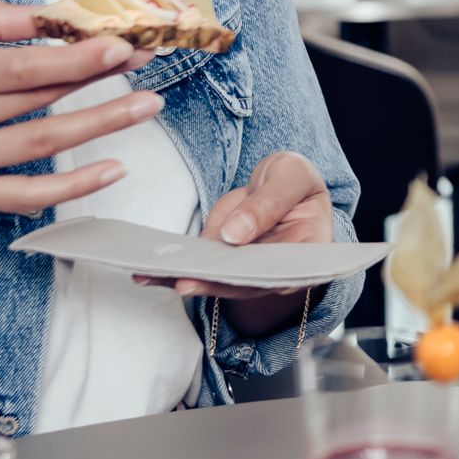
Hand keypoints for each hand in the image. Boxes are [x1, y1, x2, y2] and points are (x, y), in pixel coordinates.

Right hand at [0, 2, 161, 232]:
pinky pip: (28, 194)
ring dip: (102, 125)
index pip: (16, 66)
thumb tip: (45, 12)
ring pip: (42, 146)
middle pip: (36, 101)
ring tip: (147, 105)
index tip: (118, 42)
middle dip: (99, 79)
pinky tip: (114, 167)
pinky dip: (74, 185)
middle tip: (148, 60)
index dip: (72, 55)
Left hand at [147, 152, 338, 332]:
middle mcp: (280, 271)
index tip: (231, 274)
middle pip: (247, 283)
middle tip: (184, 281)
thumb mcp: (290, 175)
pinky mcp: (225, 262)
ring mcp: (250, 269)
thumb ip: (268, 203)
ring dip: (184, 279)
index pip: (287, 270)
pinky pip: (200, 269)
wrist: (280, 180)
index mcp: (311, 252)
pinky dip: (174, 270)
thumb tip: (235, 235)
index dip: (258, 276)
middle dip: (213, 282)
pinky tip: (147, 270)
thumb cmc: (294, 178)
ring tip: (152, 275)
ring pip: (219, 281)